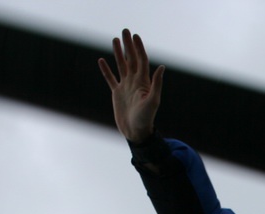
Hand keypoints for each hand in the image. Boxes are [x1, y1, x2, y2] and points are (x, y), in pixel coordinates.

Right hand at [98, 28, 164, 142]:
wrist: (136, 132)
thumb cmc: (146, 118)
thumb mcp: (153, 101)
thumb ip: (156, 84)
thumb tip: (162, 67)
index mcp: (143, 82)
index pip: (141, 60)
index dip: (138, 48)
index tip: (135, 36)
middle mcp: (135, 81)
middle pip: (131, 59)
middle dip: (128, 45)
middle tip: (125, 31)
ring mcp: (125, 87)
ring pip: (121, 66)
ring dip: (118, 53)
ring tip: (115, 40)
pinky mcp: (117, 94)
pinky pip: (110, 79)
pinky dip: (106, 70)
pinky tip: (102, 61)